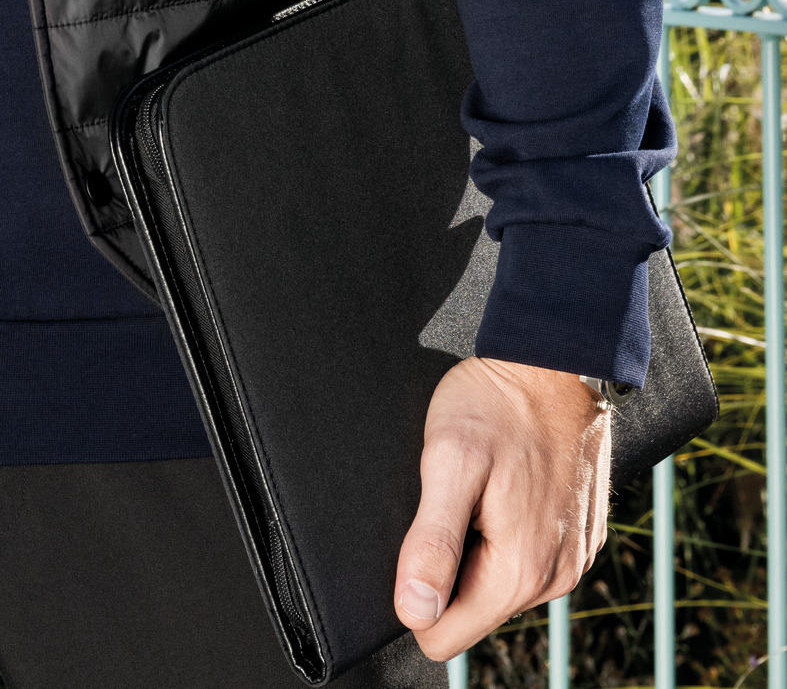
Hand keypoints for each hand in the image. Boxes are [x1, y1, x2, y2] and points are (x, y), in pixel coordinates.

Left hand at [393, 357, 611, 658]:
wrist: (557, 358)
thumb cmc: (499, 403)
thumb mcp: (447, 462)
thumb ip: (431, 543)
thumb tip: (414, 611)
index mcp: (520, 571)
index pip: (445, 635)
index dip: (417, 594)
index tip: (419, 540)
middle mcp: (555, 577)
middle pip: (473, 608)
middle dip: (450, 563)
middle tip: (452, 498)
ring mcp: (572, 557)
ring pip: (499, 582)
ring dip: (479, 543)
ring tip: (480, 485)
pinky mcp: (580, 535)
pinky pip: (529, 556)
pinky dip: (507, 528)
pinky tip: (505, 483)